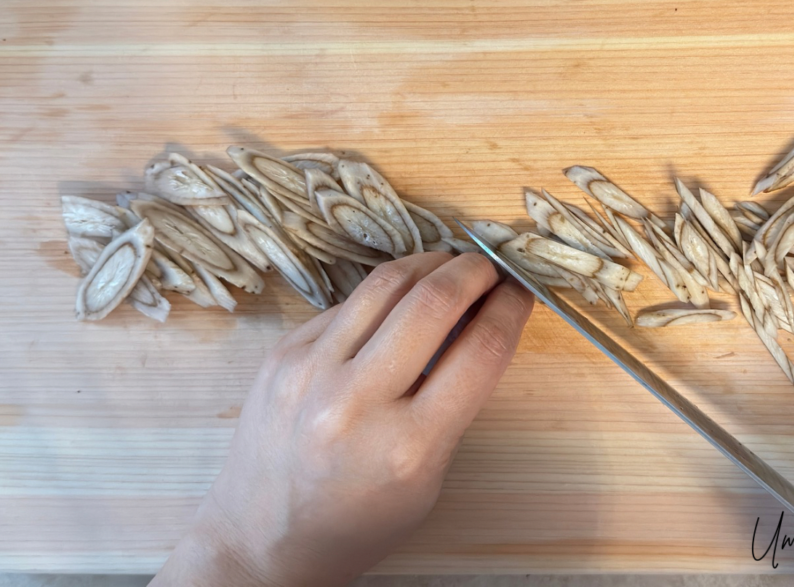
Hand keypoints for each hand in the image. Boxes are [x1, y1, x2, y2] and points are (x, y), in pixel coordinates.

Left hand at [150, 251, 533, 586]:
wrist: (261, 539)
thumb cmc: (358, 519)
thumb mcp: (428, 475)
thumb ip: (455, 398)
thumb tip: (481, 318)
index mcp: (409, 446)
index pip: (481, 350)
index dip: (510, 308)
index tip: (521, 291)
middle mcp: (357, 402)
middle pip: (434, 301)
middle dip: (474, 272)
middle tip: (490, 267)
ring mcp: (311, 371)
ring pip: (386, 284)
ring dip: (430, 264)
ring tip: (450, 267)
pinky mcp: (283, 352)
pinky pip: (348, 304)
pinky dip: (385, 295)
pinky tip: (399, 303)